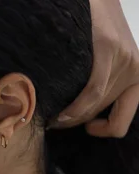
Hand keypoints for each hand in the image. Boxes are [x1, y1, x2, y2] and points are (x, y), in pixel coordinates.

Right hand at [50, 0, 138, 136]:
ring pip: (93, 108)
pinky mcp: (110, 50)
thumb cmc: (93, 30)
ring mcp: (124, 61)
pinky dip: (74, 110)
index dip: (100, 131)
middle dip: (74, 123)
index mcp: (138, 77)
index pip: (121, 123)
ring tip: (53, 115)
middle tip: (55, 120)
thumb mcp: (107, 61)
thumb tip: (79, 114)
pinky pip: (92, 94)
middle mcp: (135, 72)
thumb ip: (102, 84)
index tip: (83, 126)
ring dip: (68, 118)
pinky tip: (60, 114)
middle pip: (99, 115)